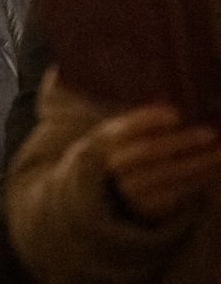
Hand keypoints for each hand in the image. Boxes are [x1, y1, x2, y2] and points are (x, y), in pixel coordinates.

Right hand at [94, 104, 220, 221]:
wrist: (115, 188)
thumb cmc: (128, 148)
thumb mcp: (126, 130)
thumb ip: (144, 119)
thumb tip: (172, 111)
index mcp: (108, 139)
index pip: (129, 128)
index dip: (150, 121)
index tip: (176, 116)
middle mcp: (116, 165)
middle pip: (151, 151)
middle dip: (182, 142)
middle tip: (209, 133)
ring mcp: (131, 189)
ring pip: (168, 174)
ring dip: (198, 163)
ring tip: (220, 153)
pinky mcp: (147, 208)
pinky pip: (178, 192)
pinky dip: (198, 180)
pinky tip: (213, 169)